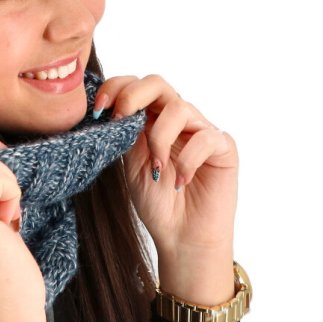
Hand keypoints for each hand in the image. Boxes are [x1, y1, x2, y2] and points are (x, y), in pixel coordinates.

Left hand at [95, 75, 238, 305]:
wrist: (181, 238)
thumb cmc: (157, 203)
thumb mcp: (131, 163)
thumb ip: (126, 133)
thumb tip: (110, 107)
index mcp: (151, 119)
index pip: (135, 85)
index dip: (116, 88)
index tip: (99, 109)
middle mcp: (176, 119)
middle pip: (157, 83)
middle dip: (133, 96)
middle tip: (120, 119)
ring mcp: (201, 130)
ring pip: (179, 108)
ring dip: (160, 138)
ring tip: (157, 169)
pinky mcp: (224, 147)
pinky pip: (205, 137)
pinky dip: (187, 161)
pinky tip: (181, 183)